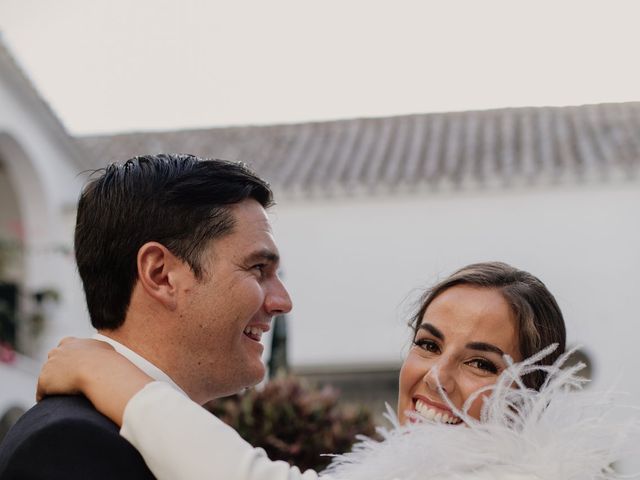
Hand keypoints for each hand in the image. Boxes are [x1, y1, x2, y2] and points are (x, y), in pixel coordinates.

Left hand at [37, 336, 154, 425]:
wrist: (100, 372)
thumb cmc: (112, 366)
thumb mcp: (111, 354)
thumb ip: (109, 355)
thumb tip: (127, 364)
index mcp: (76, 342)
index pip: (67, 346)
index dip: (72, 358)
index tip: (77, 368)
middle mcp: (61, 349)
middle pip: (55, 359)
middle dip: (59, 369)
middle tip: (69, 383)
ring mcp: (52, 363)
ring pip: (48, 375)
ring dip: (54, 384)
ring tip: (63, 396)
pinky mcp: (45, 379)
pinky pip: (43, 391)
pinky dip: (48, 397)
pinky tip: (57, 404)